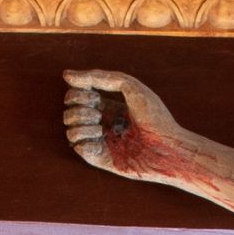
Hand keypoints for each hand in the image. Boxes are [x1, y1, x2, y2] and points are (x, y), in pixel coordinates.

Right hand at [62, 67, 181, 180]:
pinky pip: (77, 148)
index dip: (79, 92)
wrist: (167, 148)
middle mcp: (102, 124)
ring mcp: (100, 142)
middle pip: (70, 111)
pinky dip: (84, 141)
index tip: (95, 95)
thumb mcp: (130, 86)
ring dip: (80, 123)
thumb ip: (100, 77)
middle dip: (78, 107)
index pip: (77, 95)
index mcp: (108, 106)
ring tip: (98, 127)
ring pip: (70, 129)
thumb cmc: (154, 116)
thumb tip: (66, 75)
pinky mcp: (100, 159)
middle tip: (97, 113)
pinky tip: (99, 141)